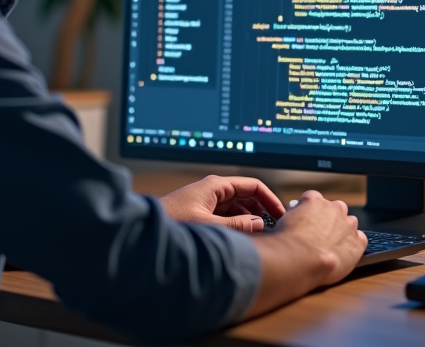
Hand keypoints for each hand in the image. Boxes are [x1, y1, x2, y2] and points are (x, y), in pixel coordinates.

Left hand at [160, 174, 285, 232]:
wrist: (143, 231)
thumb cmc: (171, 222)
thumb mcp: (209, 225)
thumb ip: (237, 224)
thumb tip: (259, 223)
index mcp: (216, 186)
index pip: (252, 185)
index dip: (270, 199)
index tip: (281, 213)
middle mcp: (212, 191)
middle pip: (246, 197)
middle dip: (261, 211)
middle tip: (274, 227)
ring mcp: (206, 202)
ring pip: (237, 208)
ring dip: (248, 220)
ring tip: (259, 236)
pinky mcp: (200, 213)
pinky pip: (226, 216)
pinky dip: (236, 225)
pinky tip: (241, 238)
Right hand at [268, 190, 366, 286]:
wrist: (302, 259)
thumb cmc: (289, 242)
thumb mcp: (283, 222)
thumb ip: (295, 216)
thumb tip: (296, 219)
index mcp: (313, 200)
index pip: (313, 198)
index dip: (310, 210)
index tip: (307, 219)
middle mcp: (333, 208)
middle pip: (336, 208)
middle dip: (331, 218)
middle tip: (321, 234)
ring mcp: (347, 224)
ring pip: (350, 223)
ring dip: (344, 231)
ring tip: (333, 246)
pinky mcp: (357, 241)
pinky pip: (360, 239)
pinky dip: (354, 245)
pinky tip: (344, 254)